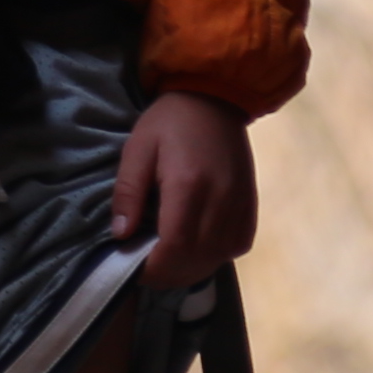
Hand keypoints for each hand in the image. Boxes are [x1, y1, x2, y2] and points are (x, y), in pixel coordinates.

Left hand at [110, 91, 255, 288]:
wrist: (215, 98)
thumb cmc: (169, 122)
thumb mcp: (137, 150)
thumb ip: (128, 193)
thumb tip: (121, 235)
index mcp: (188, 186)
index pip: (174, 247)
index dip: (154, 268)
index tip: (133, 270)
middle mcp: (220, 201)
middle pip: (196, 260)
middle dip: (168, 274)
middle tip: (145, 270)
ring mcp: (239, 205)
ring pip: (217, 258)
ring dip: (191, 268)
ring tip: (167, 262)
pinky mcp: (250, 205)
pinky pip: (237, 246)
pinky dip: (215, 256)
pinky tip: (196, 247)